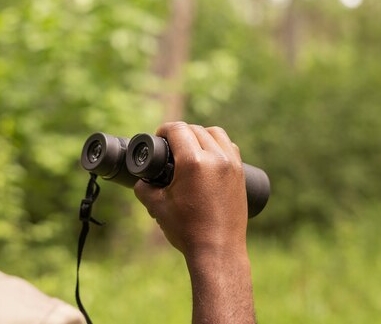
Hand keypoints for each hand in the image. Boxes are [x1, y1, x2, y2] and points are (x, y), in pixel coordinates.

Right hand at [134, 121, 247, 255]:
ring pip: (215, 133)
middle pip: (195, 129)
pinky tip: (209, 156)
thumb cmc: (187, 230)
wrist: (218, 251)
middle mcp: (216, 158)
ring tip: (189, 147)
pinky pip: (229, 147)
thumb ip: (143, 188)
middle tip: (169, 145)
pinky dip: (217, 144)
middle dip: (179, 133)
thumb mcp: (157, 207)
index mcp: (193, 162)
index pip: (178, 129)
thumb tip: (140, 181)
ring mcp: (231, 164)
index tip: (158, 136)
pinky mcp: (240, 174)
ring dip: (200, 134)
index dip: (164, 129)